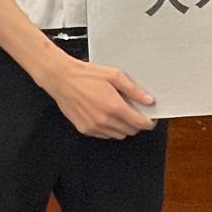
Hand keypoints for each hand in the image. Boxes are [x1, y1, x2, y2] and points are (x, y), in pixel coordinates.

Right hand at [41, 58, 156, 138]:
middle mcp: (104, 120)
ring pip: (118, 135)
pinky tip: (106, 116)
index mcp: (114, 106)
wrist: (62, 78)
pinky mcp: (84, 129)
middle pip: (130, 131)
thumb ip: (133, 90)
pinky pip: (104, 135)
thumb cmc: (86, 75)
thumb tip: (148, 100)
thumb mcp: (114, 76)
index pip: (139, 123)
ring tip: (119, 113)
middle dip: (136, 124)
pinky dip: (109, 129)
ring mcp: (94, 126)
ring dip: (123, 127)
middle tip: (135, 113)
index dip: (148, 123)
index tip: (150, 120)